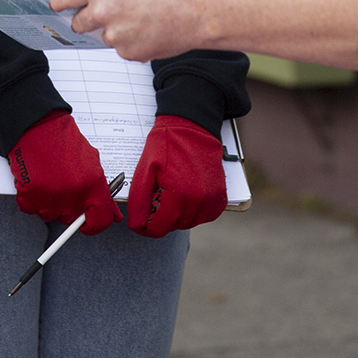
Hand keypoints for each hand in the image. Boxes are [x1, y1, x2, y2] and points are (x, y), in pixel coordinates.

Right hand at [7, 110, 118, 233]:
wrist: (37, 125)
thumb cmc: (62, 140)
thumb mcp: (92, 163)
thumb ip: (102, 192)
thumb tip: (113, 215)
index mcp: (93, 186)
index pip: (100, 221)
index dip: (94, 225)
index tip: (86, 223)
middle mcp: (74, 195)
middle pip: (70, 218)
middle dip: (65, 206)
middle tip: (60, 185)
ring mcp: (50, 197)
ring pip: (49, 215)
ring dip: (46, 202)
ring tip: (46, 179)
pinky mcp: (30, 196)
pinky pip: (29, 208)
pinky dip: (29, 198)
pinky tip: (33, 179)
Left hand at [50, 0, 211, 60]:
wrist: (200, 10)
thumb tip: (95, 1)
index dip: (59, 2)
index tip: (57, 5)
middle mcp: (103, 13)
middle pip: (78, 23)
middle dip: (87, 21)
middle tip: (105, 16)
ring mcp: (115, 36)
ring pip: (105, 38)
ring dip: (116, 33)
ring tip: (143, 20)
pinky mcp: (129, 54)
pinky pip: (123, 50)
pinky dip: (133, 44)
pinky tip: (152, 32)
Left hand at [127, 115, 226, 236]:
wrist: (192, 127)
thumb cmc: (166, 144)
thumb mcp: (144, 170)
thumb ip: (139, 201)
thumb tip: (137, 225)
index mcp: (178, 195)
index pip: (157, 230)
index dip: (145, 225)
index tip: (143, 215)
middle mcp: (198, 201)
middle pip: (172, 228)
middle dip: (161, 217)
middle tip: (157, 195)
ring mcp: (211, 200)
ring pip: (188, 223)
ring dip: (177, 215)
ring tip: (171, 192)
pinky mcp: (220, 197)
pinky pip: (204, 217)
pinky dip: (194, 211)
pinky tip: (187, 195)